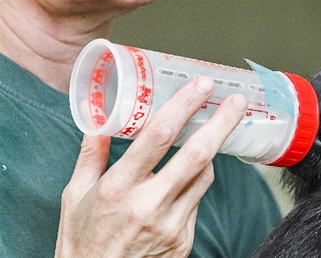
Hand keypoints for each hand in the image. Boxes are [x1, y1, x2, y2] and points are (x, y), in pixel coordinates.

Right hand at [55, 77, 246, 256]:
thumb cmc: (84, 241)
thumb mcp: (75, 196)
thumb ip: (91, 155)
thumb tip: (97, 118)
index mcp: (118, 188)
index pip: (157, 137)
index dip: (183, 107)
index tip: (200, 87)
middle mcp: (149, 205)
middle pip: (197, 154)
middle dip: (222, 123)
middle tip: (237, 101)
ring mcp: (172, 225)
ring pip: (205, 176)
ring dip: (210, 152)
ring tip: (209, 134)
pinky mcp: (184, 239)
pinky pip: (199, 199)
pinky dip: (196, 181)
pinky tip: (184, 176)